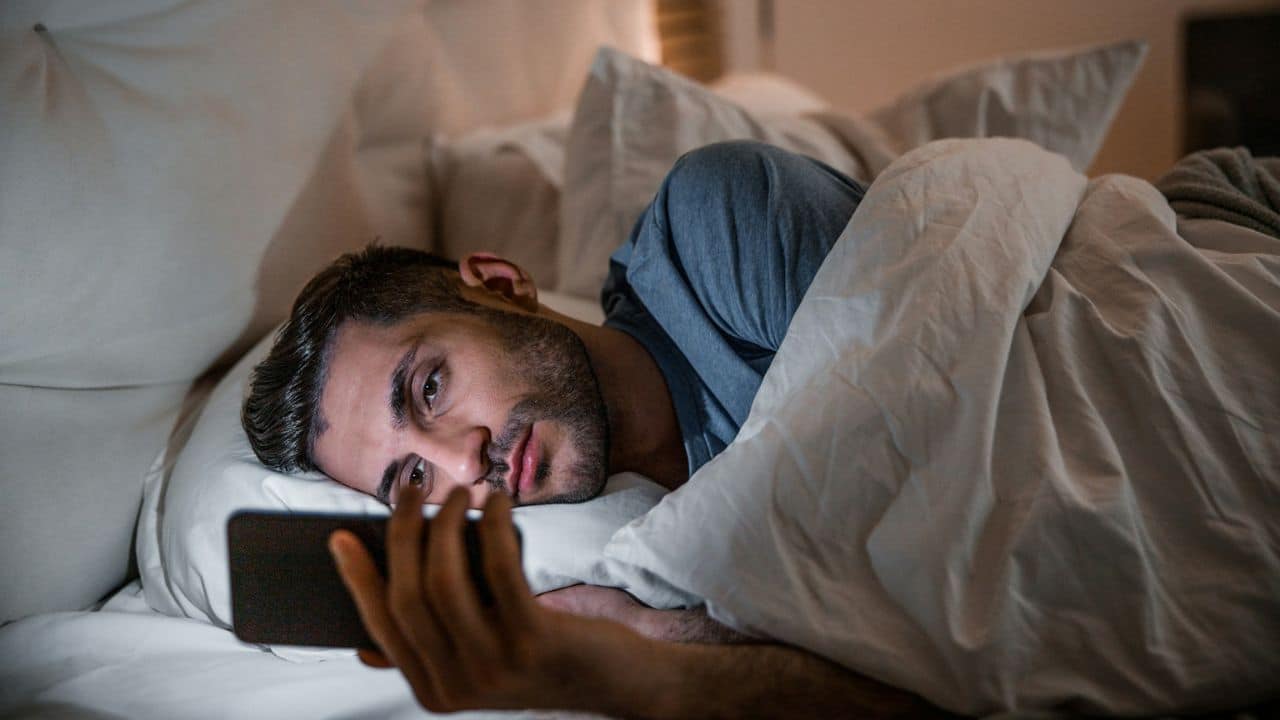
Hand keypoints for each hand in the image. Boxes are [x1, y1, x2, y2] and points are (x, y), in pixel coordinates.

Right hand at [329, 484, 645, 713]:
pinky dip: (492, 527)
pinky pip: (498, 570)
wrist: (619, 684)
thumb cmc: (546, 657)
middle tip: (410, 489)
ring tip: (460, 492)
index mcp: (434, 692)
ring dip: (446, 523)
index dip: (358, 578)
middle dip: (402, 532)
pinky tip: (498, 502)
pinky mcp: (533, 641)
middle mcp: (457, 685)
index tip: (341, 535)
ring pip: (444, 581)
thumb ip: (434, 648)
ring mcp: (495, 667)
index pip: (381, 627)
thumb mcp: (483, 662)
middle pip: (408, 596)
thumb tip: (369, 631)